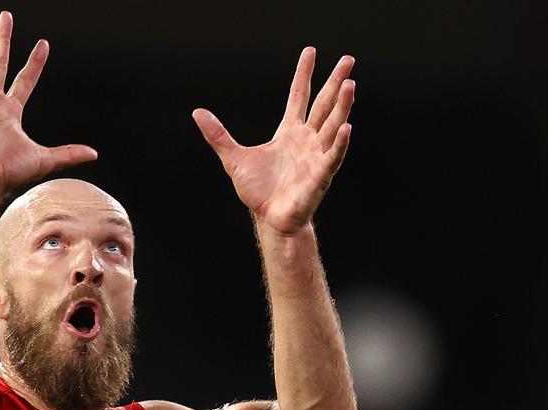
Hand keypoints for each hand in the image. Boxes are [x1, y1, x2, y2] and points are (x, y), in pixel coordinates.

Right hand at [0, 11, 97, 194]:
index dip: (34, 63)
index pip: (24, 80)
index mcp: (9, 113)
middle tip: (5, 16)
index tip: (43, 44)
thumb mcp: (45, 159)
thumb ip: (68, 153)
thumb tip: (93, 153)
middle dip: (3, 40)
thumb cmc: (8, 174)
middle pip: (0, 63)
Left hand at [193, 48, 355, 234]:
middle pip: (323, 104)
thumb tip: (198, 112)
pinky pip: (333, 156)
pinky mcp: (320, 175)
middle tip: (348, 59)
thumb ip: (218, 135)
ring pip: (333, 125)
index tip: (310, 52)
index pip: (299, 96)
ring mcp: (316, 155)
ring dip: (342, 105)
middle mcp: (307, 139)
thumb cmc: (258, 190)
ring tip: (350, 84)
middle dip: (335, 82)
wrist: (269, 219)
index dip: (304, 74)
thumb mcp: (233, 158)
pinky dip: (340, 143)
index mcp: (289, 132)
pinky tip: (346, 127)